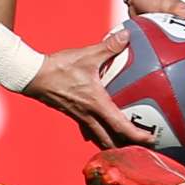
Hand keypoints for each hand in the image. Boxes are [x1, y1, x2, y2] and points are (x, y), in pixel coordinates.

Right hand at [26, 28, 157, 148]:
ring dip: (114, 145)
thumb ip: (109, 46)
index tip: (152, 140)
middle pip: (111, 141)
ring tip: (127, 145)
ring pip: (100, 139)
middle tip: (144, 148)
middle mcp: (89, 115)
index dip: (137, 136)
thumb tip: (127, 35)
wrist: (32, 76)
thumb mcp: (86, 55)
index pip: (120, 126)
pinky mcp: (73, 114)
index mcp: (96, 104)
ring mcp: (79, 117)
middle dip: (128, 148)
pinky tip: (103, 130)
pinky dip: (99, 134)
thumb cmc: (58, 68)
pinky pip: (89, 130)